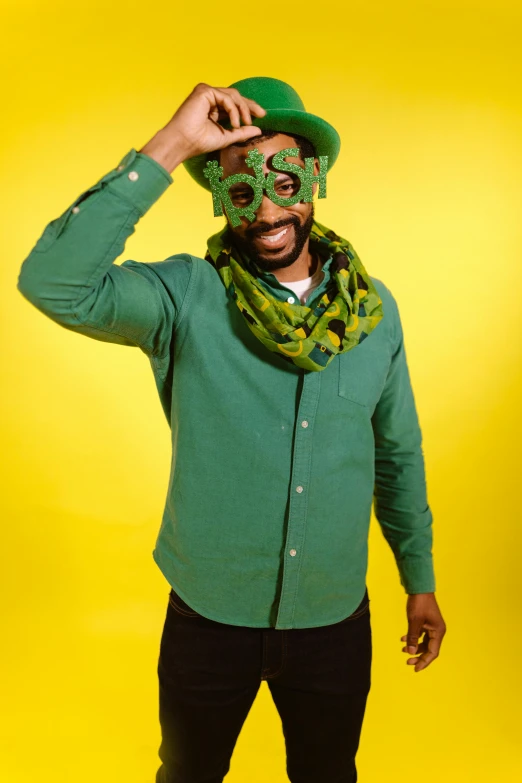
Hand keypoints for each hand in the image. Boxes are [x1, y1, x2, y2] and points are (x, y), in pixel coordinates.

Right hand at [138, 83, 266, 172]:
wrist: (184, 142)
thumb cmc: (200, 142)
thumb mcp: (227, 137)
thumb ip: (241, 132)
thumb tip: (258, 129)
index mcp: (214, 109)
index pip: (234, 104)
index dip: (248, 108)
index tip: (262, 116)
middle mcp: (210, 99)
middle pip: (235, 96)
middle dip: (249, 105)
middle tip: (262, 114)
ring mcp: (206, 93)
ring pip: (233, 95)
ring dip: (242, 109)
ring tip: (245, 124)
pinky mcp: (204, 91)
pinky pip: (226, 97)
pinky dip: (233, 110)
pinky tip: (235, 123)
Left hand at [401, 593, 445, 671]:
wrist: (419, 588)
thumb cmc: (419, 603)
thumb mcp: (414, 621)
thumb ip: (412, 637)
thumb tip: (410, 652)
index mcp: (438, 631)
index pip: (433, 652)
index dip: (424, 662)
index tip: (415, 669)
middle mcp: (437, 631)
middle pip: (429, 649)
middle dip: (418, 656)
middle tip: (407, 662)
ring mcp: (432, 626)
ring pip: (424, 642)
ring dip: (414, 647)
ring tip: (402, 650)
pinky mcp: (426, 622)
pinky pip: (420, 635)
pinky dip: (412, 638)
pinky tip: (402, 639)